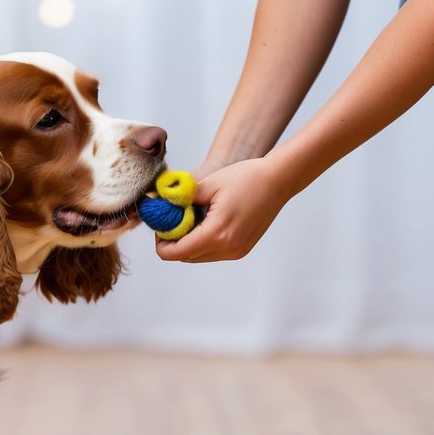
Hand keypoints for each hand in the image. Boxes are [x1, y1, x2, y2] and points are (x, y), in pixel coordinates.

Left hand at [155, 157, 290, 262]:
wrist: (278, 181)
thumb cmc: (245, 178)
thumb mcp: (207, 184)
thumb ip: (179, 198)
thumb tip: (155, 200)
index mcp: (216, 234)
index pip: (175, 253)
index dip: (161, 241)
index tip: (160, 223)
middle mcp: (227, 248)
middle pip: (185, 257)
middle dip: (174, 240)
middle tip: (173, 218)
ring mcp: (236, 251)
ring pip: (198, 256)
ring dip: (189, 242)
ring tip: (191, 217)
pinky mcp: (242, 249)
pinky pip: (213, 252)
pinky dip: (203, 241)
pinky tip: (206, 221)